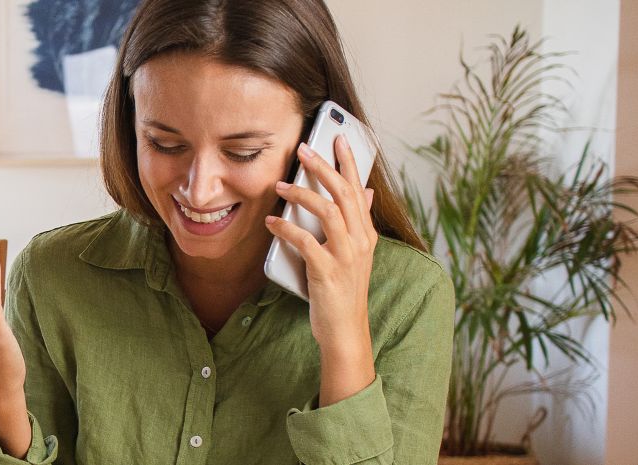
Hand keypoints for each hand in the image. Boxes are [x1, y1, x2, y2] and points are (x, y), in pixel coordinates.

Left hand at [264, 134, 377, 347]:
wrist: (345, 330)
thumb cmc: (343, 291)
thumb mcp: (356, 254)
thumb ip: (358, 222)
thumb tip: (365, 191)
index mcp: (366, 234)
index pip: (359, 189)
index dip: (349, 161)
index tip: (338, 138)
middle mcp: (360, 241)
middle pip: (344, 193)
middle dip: (323, 167)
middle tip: (303, 149)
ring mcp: (345, 256)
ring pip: (327, 211)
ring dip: (301, 194)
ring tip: (280, 186)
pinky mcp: (327, 272)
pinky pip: (305, 240)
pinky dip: (286, 227)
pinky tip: (271, 222)